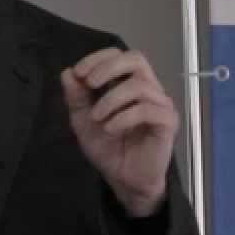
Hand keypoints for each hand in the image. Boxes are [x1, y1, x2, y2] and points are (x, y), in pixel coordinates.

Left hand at [60, 48, 178, 217]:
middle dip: (109, 67)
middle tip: (91, 83)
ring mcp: (159, 105)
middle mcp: (147, 89)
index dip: (98, 59)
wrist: (122, 179)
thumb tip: (67, 72)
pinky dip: (124, 117)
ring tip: (97, 118)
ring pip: (139, 86)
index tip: (79, 73)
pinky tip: (111, 129)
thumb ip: (76, 97)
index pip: (119, 55)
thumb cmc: (108, 147)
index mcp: (127, 83)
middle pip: (136, 59)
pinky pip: (148, 110)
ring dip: (111, 100)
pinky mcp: (167, 123)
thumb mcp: (82, 120)